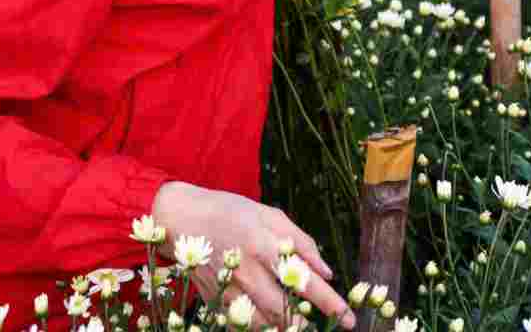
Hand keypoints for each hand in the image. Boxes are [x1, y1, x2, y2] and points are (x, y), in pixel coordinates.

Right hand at [149, 181, 354, 329]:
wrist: (181, 217)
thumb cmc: (231, 211)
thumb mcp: (270, 215)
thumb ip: (301, 242)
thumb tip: (327, 271)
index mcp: (266, 244)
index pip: (305, 279)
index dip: (329, 302)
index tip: (349, 317)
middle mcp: (248, 270)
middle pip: (284, 308)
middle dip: (306, 322)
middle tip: (322, 326)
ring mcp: (229, 287)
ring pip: (262, 322)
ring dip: (284, 327)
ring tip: (297, 324)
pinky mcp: (215, 299)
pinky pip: (241, 323)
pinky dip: (258, 326)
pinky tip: (270, 323)